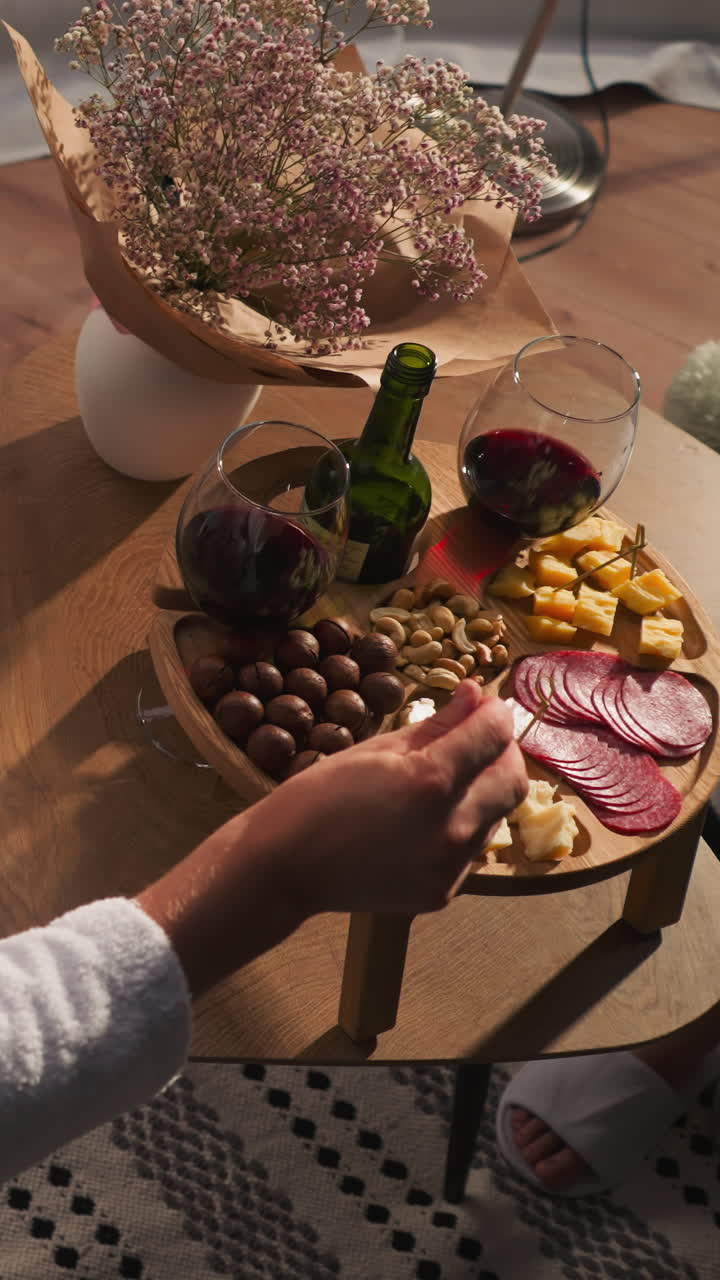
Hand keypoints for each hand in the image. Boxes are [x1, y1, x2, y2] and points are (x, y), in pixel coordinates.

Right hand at [138, 680, 526, 995]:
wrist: (285, 868)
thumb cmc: (319, 796)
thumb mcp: (375, 748)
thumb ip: (436, 724)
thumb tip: (476, 695)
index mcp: (430, 782)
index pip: (494, 735)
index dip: (494, 712)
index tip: (483, 704)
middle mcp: (451, 828)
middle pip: (513, 779)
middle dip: (502, 750)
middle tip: (476, 737)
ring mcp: (449, 867)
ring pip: (497, 816)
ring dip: (484, 789)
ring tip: (446, 779)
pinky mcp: (442, 891)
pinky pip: (472, 850)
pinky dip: (463, 825)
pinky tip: (427, 819)